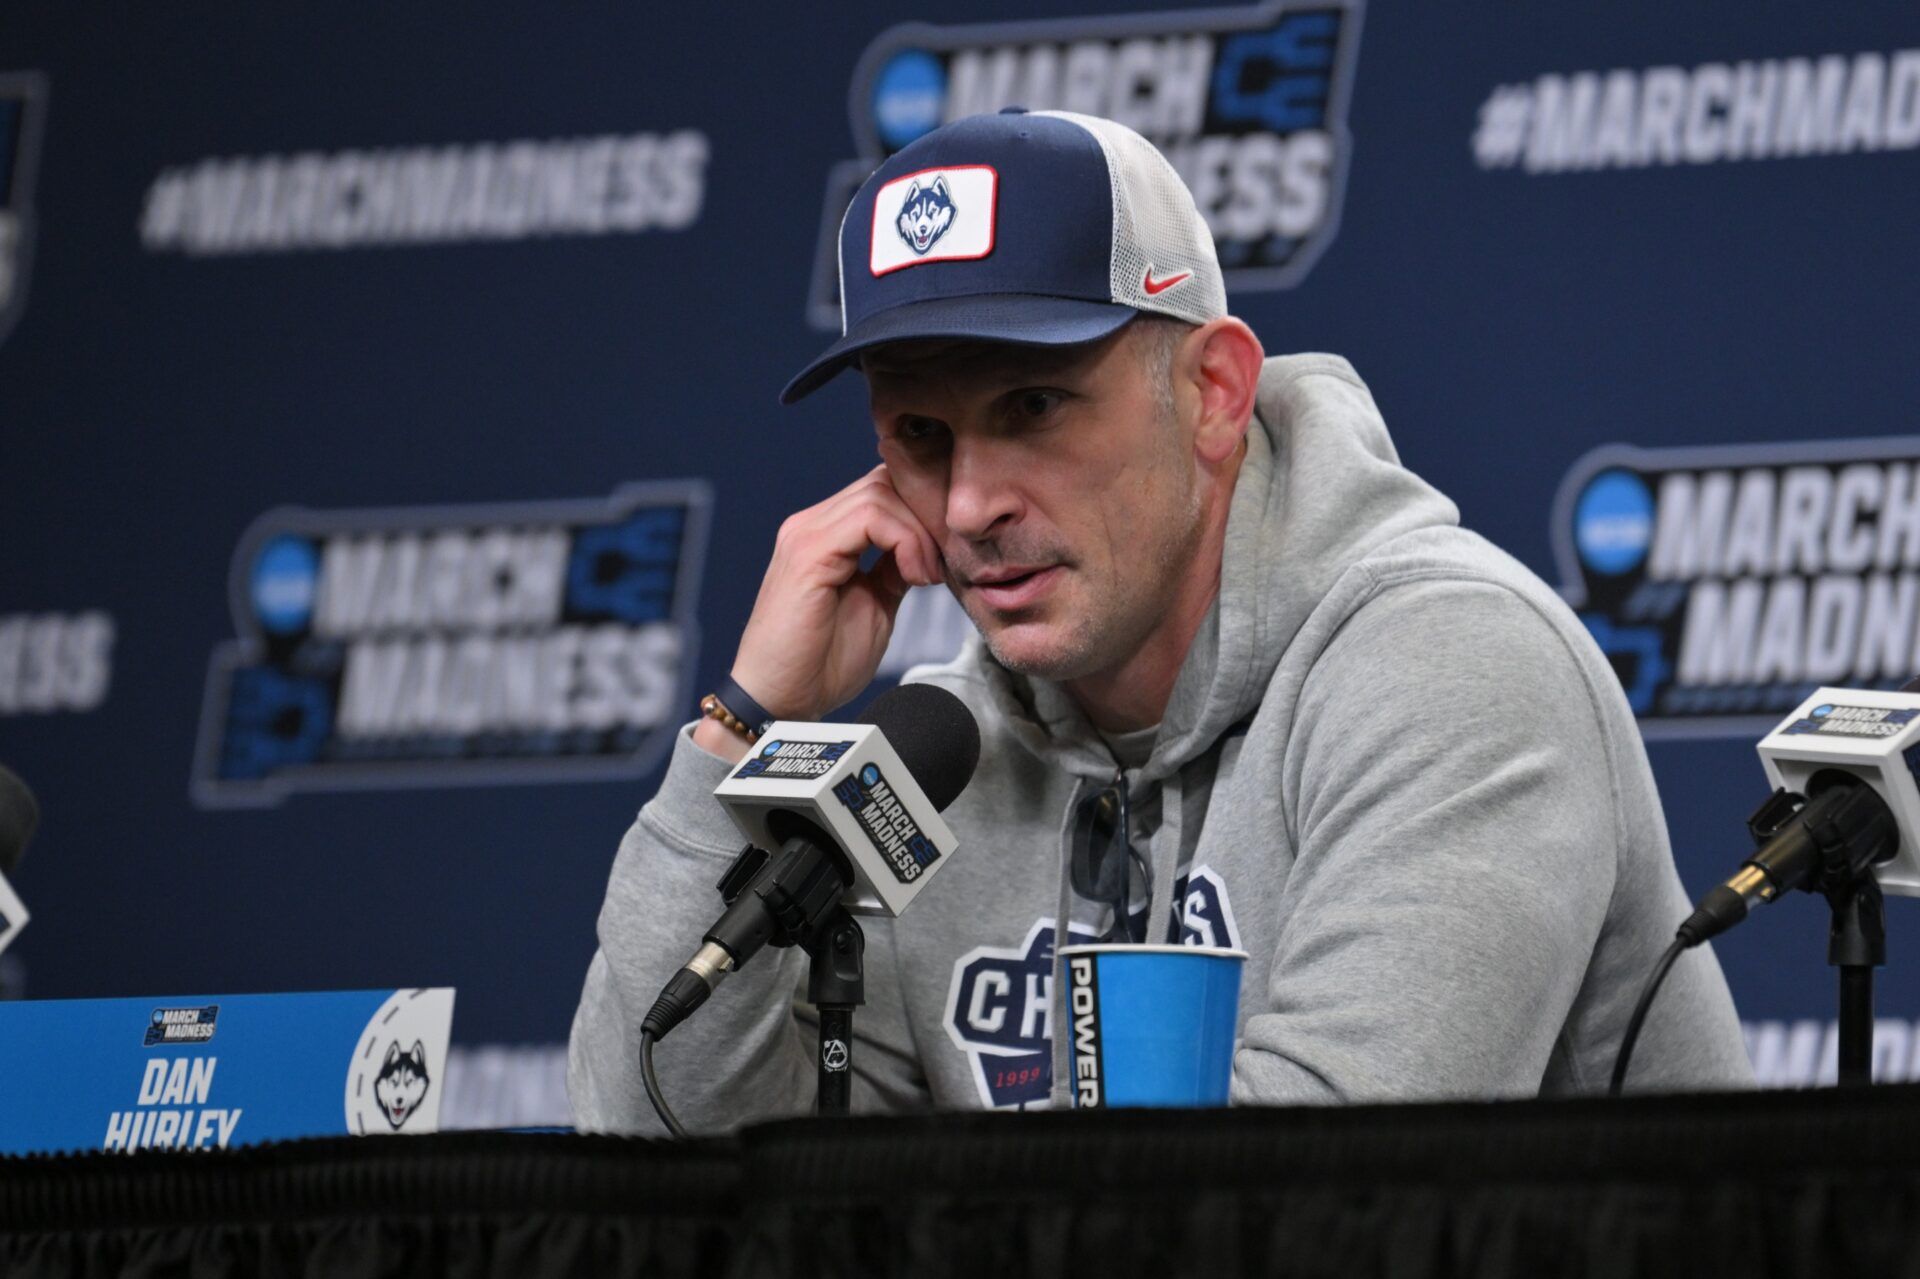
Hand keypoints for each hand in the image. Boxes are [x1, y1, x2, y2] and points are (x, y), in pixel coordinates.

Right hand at [725, 465, 943, 726]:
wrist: (781, 701)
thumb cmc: (822, 663)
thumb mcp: (876, 604)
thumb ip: (894, 568)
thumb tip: (927, 546)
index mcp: (826, 533)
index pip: (884, 489)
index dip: (924, 511)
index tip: (947, 553)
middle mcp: (811, 523)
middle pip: (886, 481)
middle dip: (927, 516)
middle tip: (946, 560)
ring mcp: (806, 534)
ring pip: (881, 493)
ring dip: (919, 532)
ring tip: (927, 575)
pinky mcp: (808, 553)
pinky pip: (869, 518)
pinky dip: (905, 541)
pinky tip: (914, 576)